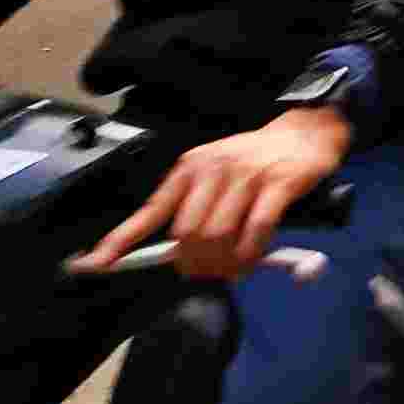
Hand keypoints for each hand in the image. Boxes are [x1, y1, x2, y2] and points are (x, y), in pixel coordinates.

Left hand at [68, 109, 351, 281]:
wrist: (307, 130)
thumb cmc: (257, 158)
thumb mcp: (217, 171)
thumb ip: (195, 207)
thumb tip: (177, 256)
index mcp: (191, 167)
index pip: (151, 210)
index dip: (122, 241)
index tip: (96, 264)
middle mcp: (214, 169)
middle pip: (188, 233)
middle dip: (195, 263)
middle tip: (207, 273)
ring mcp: (247, 176)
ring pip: (219, 236)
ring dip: (224, 264)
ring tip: (233, 269)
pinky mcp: (279, 184)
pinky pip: (256, 231)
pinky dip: (252, 254)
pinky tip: (254, 259)